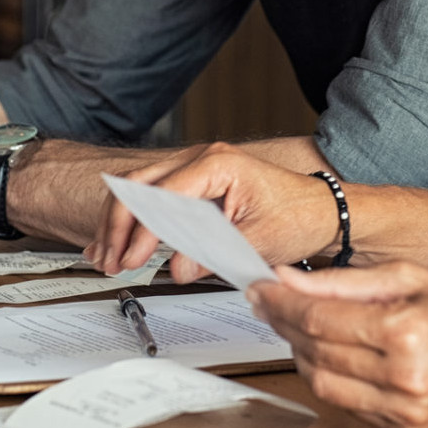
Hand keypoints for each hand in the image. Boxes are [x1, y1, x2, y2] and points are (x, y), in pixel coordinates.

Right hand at [87, 142, 342, 282]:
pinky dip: (132, 220)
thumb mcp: (258, 240)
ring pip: (138, 189)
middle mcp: (202, 159)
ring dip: (118, 224)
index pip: (163, 195)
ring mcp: (196, 169)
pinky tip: (115, 242)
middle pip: (138, 185)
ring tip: (106, 257)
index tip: (132, 259)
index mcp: (217, 164)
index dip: (142, 231)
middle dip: (118, 225)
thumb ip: (214, 253)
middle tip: (111, 260)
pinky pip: (152, 197)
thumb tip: (177, 267)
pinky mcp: (194, 185)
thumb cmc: (299, 216)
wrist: (322, 211)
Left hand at [248, 260, 427, 427]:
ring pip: (323, 384)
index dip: (282, 302)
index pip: (320, 318)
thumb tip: (290, 279)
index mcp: (406, 332)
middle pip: (315, 351)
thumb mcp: (409, 277)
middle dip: (285, 325)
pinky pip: (346, 406)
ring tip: (298, 327)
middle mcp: (405, 377)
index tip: (261, 288)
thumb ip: (343, 281)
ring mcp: (404, 411)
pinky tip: (328, 356)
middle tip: (270, 303)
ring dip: (301, 354)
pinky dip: (330, 380)